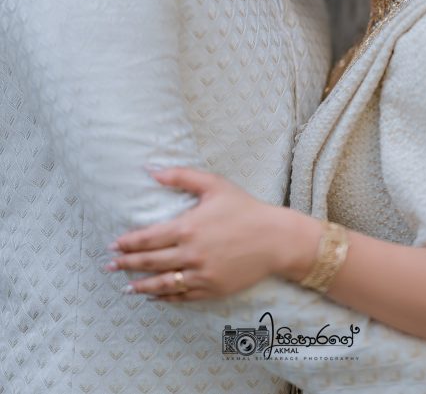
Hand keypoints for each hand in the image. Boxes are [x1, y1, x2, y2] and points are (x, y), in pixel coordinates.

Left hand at [106, 167, 319, 299]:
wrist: (274, 238)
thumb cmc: (244, 208)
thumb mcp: (213, 185)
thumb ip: (181, 176)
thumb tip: (151, 170)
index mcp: (187, 227)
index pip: (147, 239)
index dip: (128, 243)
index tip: (113, 245)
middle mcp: (190, 254)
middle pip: (150, 262)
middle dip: (126, 264)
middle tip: (109, 267)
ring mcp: (201, 274)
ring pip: (162, 284)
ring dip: (141, 286)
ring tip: (126, 288)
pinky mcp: (212, 289)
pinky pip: (182, 296)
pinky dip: (166, 297)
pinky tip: (155, 297)